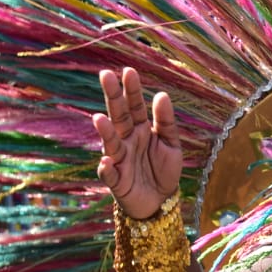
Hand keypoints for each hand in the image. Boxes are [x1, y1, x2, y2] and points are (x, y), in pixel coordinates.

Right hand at [92, 67, 181, 218]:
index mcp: (141, 129)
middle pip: (119, 116)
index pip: (135, 106)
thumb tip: (162, 94)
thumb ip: (165, 121)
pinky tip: (106, 161)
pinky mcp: (117, 180)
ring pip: (111, 142)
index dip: (132, 90)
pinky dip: (107, 169)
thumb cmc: (163, 169)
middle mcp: (127, 140)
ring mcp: (120, 159)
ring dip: (105, 131)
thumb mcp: (171, 144)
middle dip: (112, 97)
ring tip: (99, 119)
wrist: (161, 200)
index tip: (128, 71)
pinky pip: (110, 174)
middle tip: (106, 75)